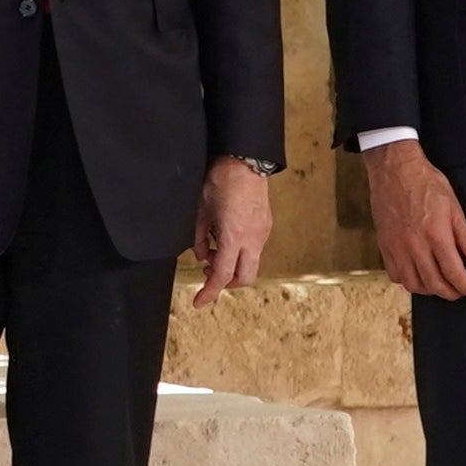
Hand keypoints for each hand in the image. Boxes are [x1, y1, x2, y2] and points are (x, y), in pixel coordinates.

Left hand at [189, 155, 273, 300]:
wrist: (244, 162)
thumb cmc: (220, 182)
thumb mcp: (200, 212)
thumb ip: (199, 239)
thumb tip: (201, 257)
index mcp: (234, 237)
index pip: (222, 275)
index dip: (209, 292)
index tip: (199, 302)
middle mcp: (253, 239)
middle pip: (245, 278)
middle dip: (227, 283)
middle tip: (209, 275)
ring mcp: (262, 233)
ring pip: (251, 264)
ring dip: (233, 266)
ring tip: (214, 249)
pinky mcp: (266, 226)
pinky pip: (254, 249)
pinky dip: (239, 252)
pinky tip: (226, 237)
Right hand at [365, 137, 465, 302]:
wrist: (394, 170)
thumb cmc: (426, 183)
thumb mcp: (454, 206)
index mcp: (436, 235)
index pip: (454, 272)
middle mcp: (415, 246)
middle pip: (434, 283)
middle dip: (451, 292)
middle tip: (460, 291)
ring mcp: (397, 247)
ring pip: (413, 284)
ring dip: (429, 290)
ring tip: (440, 285)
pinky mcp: (384, 245)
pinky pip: (395, 274)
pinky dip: (408, 281)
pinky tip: (418, 275)